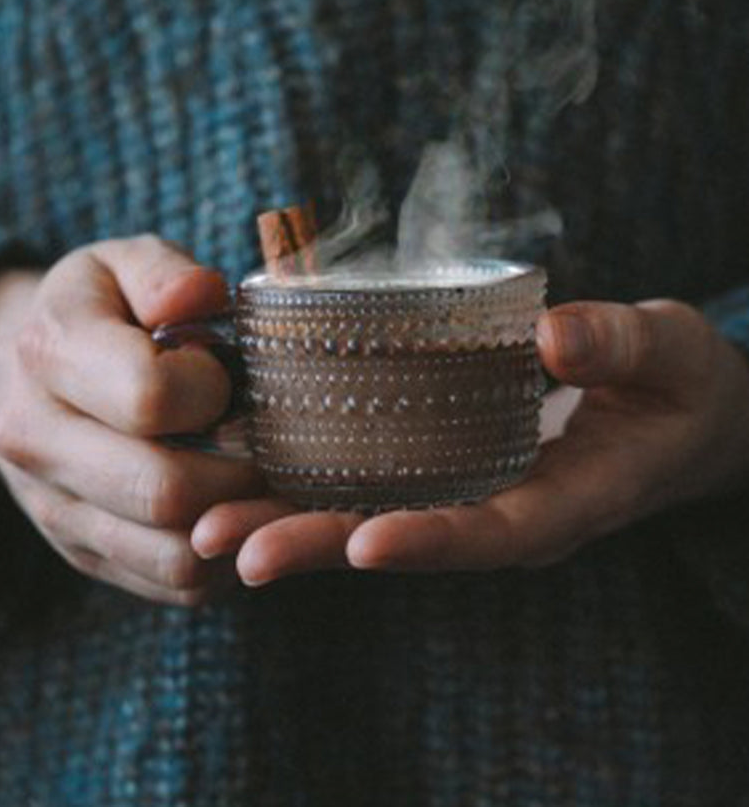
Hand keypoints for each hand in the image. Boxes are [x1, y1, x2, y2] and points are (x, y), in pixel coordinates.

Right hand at [0, 235, 261, 604]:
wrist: (23, 368)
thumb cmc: (96, 309)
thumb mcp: (122, 263)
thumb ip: (164, 274)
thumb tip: (202, 298)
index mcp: (50, 355)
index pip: (150, 397)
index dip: (214, 386)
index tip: (226, 370)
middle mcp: (38, 442)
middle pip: (165, 490)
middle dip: (244, 466)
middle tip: (274, 437)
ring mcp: (57, 509)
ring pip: (176, 556)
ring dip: (245, 523)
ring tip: (269, 476)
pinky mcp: (86, 552)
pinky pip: (175, 584)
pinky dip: (229, 557)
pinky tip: (245, 508)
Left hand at [191, 299, 748, 583]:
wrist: (678, 412)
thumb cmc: (677, 384)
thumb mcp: (669, 353)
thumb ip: (620, 344)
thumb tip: (555, 336)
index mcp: (569, 499)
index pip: (495, 532)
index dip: (431, 542)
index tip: (363, 542)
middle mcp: (509, 512)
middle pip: (410, 539)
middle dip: (320, 547)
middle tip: (230, 550)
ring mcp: (477, 495)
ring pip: (378, 520)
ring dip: (293, 525)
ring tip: (206, 530)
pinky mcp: (453, 469)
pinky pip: (379, 487)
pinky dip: (314, 487)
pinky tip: (248, 476)